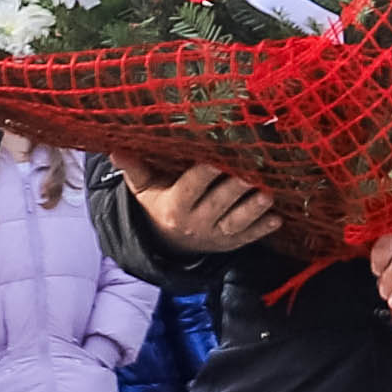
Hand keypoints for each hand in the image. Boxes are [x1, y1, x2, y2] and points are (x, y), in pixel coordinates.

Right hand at [118, 158, 283, 253]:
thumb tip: (114, 149)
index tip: (215, 159)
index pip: (190, 187)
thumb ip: (134, 169)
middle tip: (253, 171)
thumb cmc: (160, 204)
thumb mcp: (144, 190)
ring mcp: (217, 235)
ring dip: (253, 209)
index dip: (203, 174)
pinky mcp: (232, 243)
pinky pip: (249, 237)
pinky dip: (263, 229)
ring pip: (237, 222)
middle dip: (235, 187)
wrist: (170, 243)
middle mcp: (197, 222)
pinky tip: (277, 219)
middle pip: (219, 204)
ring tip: (268, 194)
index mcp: (175, 206)